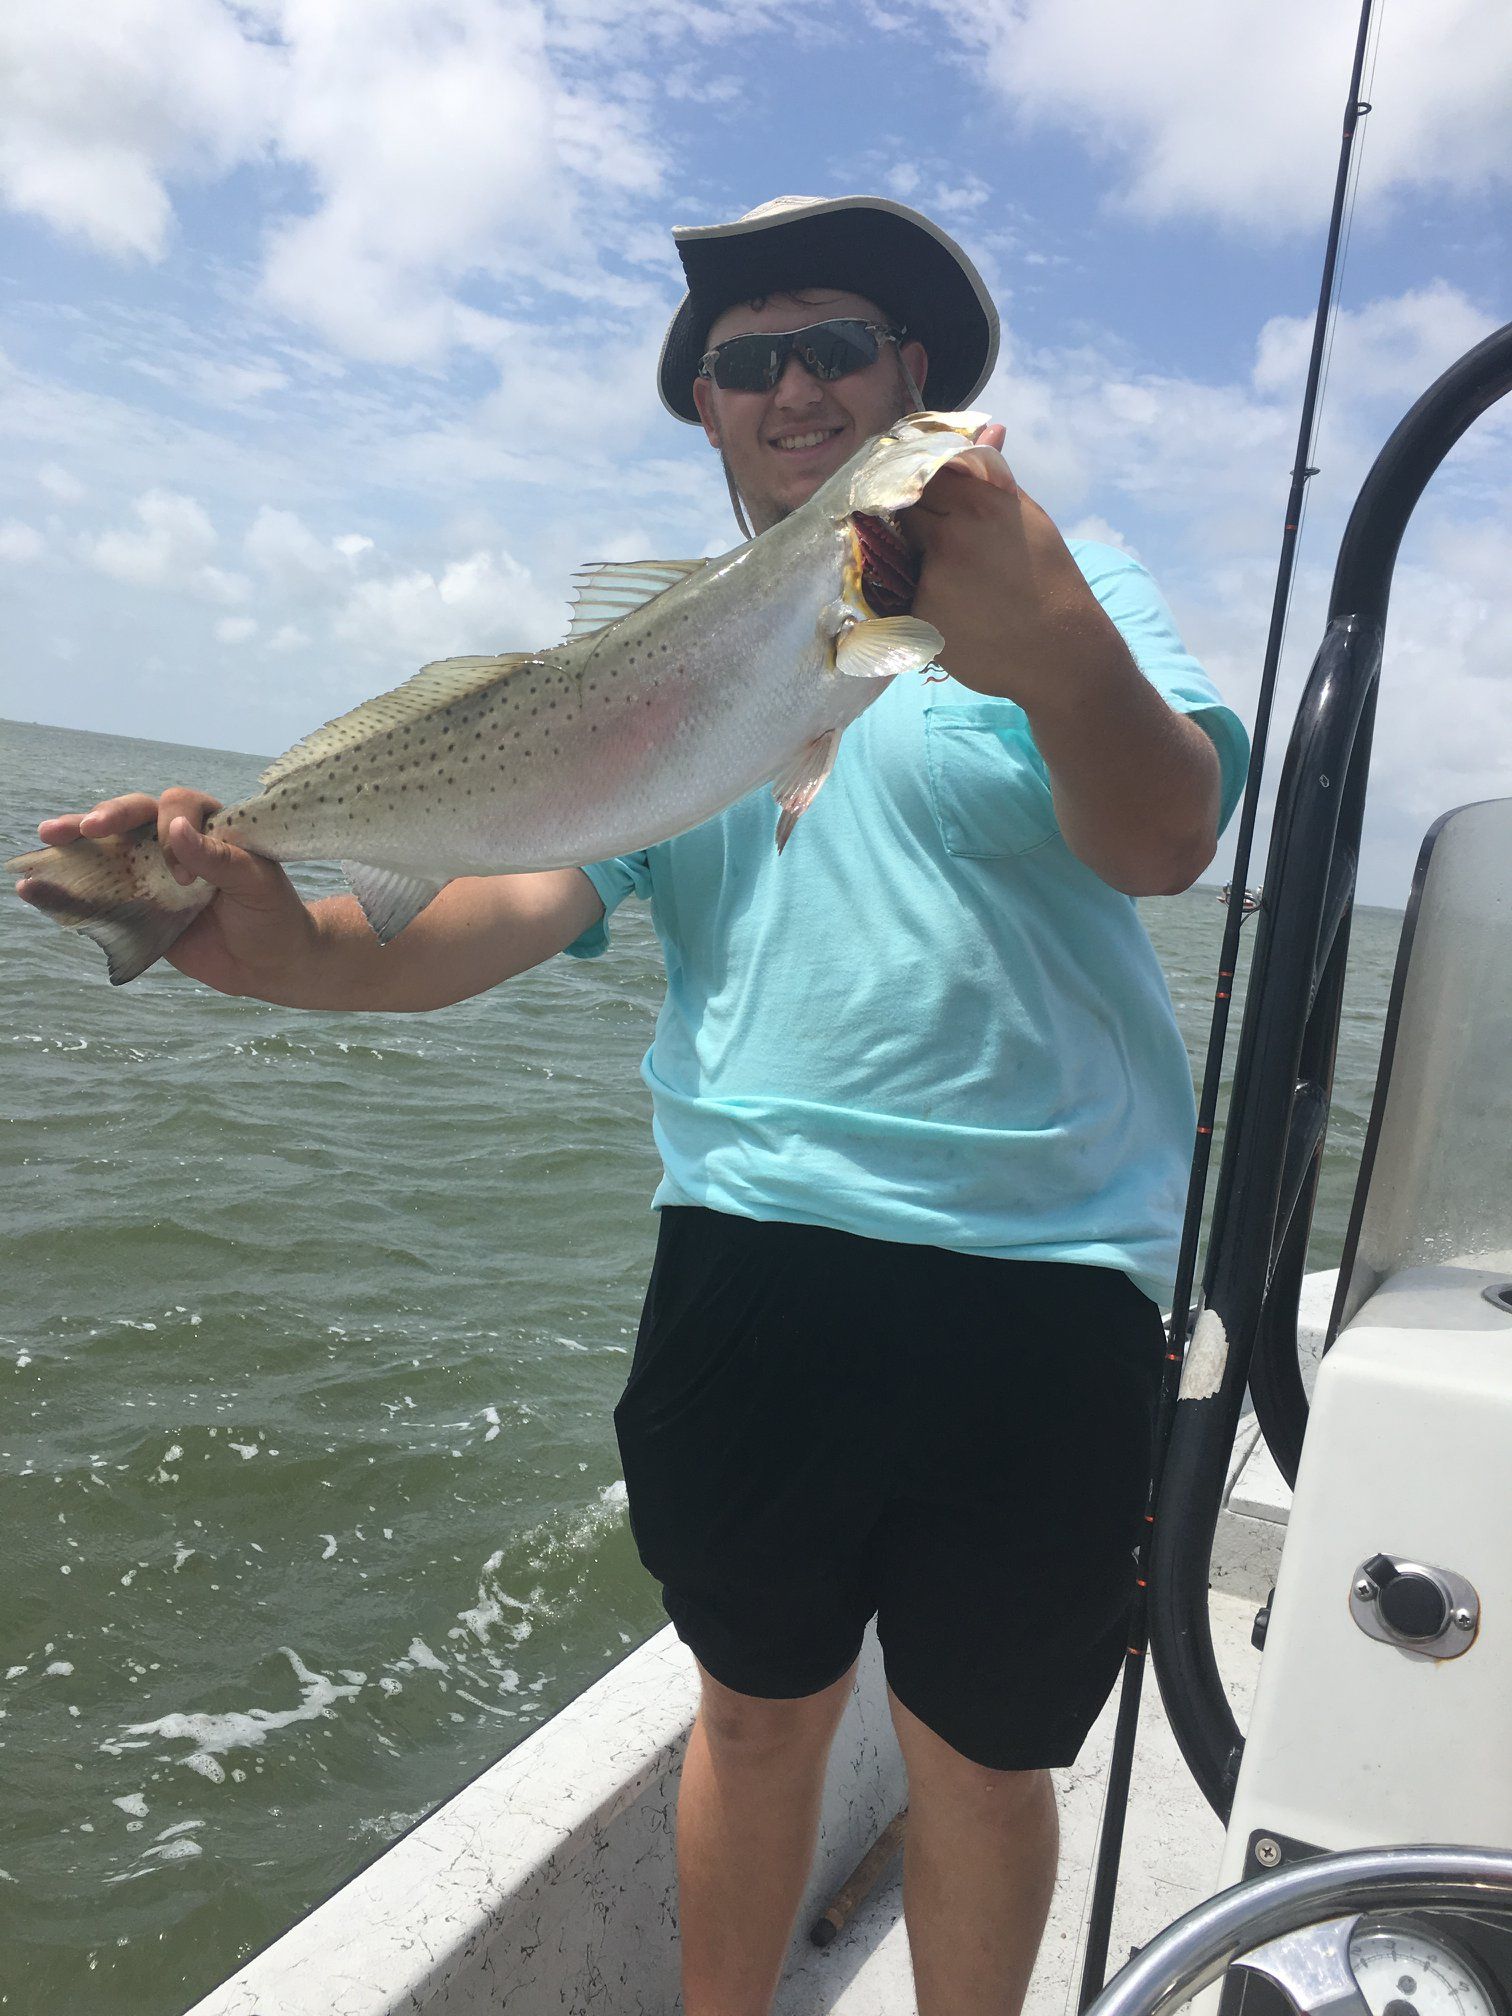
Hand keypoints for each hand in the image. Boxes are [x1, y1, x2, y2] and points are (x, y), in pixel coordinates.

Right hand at [29, 789, 317, 992]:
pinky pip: (102, 892)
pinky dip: (72, 888)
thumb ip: (218, 858)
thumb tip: (174, 830)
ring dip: (78, 840)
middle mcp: (177, 842)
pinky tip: (38, 887)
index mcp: (211, 825)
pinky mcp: (140, 905)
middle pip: (134, 816)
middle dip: (108, 817)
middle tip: (86, 827)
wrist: (270, 964)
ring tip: (48, 837)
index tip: (183, 874)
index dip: (173, 830)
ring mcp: (154, 872)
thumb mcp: (256, 885)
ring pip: (111, 846)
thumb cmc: (273, 915)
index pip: (178, 805)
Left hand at [903, 422, 1128, 709]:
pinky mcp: (919, 616)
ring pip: (898, 554)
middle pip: (904, 511)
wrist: (1060, 652)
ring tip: (951, 577)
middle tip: (934, 538)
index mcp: (979, 504)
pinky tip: (951, 608)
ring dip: (912, 558)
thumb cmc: (1049, 579)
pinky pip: (902, 595)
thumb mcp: (1029, 517)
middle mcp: (950, 536)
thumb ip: (995, 475)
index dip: (918, 479)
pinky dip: (917, 596)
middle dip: (913, 519)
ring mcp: (931, 578)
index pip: (923, 472)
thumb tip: (989, 426)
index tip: (918, 488)